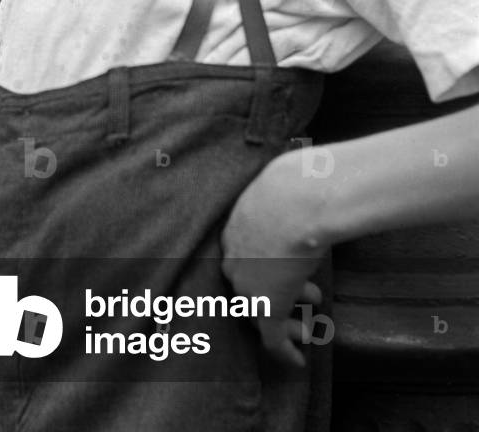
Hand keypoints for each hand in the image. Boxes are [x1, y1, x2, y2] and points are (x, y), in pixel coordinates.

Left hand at [221, 151, 329, 367]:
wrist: (295, 203)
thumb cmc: (292, 188)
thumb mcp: (280, 191)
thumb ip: (284, 196)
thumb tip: (306, 179)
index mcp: (233, 232)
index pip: (242, 259)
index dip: (262, 269)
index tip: (281, 273)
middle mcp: (233, 261)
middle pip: (246, 288)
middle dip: (274, 295)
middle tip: (301, 299)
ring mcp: (247, 286)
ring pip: (262, 313)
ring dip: (287, 320)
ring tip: (307, 326)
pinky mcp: (266, 308)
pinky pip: (272, 337)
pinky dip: (285, 350)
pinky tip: (297, 360)